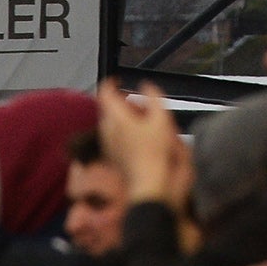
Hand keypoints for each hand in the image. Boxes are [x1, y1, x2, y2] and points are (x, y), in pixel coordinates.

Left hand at [97, 78, 189, 208]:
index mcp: (117, 118)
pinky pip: (115, 139)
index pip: (104, 93)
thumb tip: (146, 86)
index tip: (118, 80)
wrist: (150, 185)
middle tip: (137, 102)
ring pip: (111, 125)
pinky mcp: (114, 158)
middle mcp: (108, 131)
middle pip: (108, 109)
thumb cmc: (155, 153)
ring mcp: (110, 146)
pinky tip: (140, 138)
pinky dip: (124, 133)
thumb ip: (153, 97)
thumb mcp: (161, 119)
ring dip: (123, 118)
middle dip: (121, 103)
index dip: (110, 83)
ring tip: (141, 119)